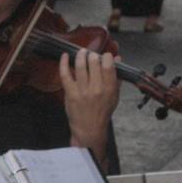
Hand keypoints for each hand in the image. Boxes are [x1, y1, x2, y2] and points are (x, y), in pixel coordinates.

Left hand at [59, 48, 118, 164]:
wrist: (90, 129)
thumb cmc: (102, 112)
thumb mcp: (115, 96)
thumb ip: (116, 77)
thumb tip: (117, 58)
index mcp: (109, 89)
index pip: (108, 65)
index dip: (106, 56)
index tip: (104, 56)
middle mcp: (97, 88)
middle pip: (94, 62)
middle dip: (92, 55)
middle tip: (91, 55)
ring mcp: (82, 91)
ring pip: (80, 66)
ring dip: (80, 55)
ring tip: (81, 52)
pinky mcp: (70, 93)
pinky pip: (65, 75)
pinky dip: (64, 63)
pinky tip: (65, 56)